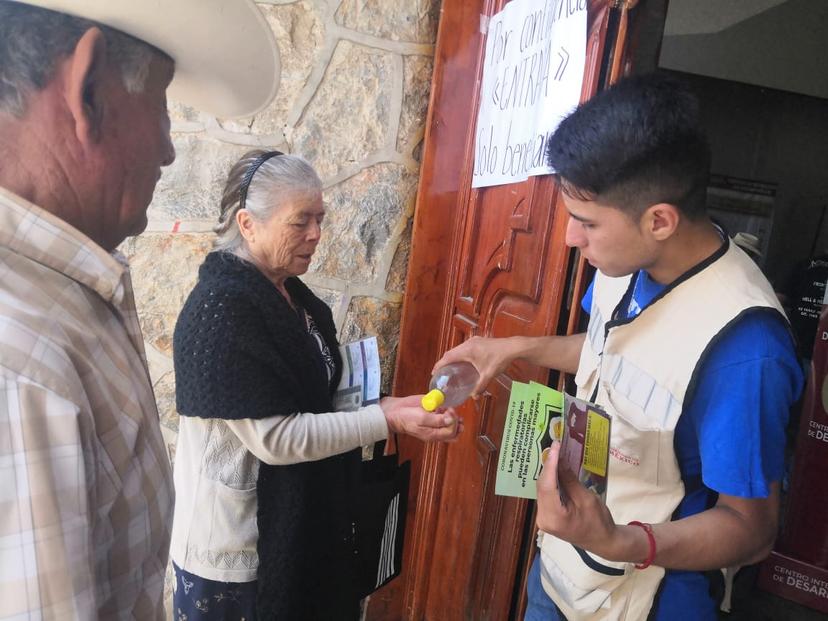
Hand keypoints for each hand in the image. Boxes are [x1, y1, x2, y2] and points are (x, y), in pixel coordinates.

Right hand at [381, 394, 463, 441]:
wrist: (395, 412)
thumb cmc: (406, 417)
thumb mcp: (421, 419)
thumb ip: (437, 420)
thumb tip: (451, 420)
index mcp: (434, 434)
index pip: (452, 432)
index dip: (453, 422)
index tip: (448, 411)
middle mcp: (436, 429)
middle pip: (455, 430)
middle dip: (456, 420)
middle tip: (449, 410)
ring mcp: (436, 421)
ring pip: (452, 423)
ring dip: (452, 414)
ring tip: (445, 408)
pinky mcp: (433, 413)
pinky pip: (444, 413)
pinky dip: (446, 408)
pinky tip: (440, 405)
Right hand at [432, 336, 521, 397]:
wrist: (513, 347)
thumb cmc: (500, 359)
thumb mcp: (488, 375)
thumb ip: (480, 386)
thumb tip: (474, 396)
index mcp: (467, 351)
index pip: (448, 357)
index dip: (439, 364)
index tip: (434, 372)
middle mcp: (468, 344)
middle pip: (451, 352)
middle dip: (444, 362)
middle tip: (441, 372)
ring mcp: (474, 341)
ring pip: (458, 349)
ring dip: (452, 357)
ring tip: (450, 368)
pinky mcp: (478, 341)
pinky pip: (464, 348)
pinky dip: (460, 354)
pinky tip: (463, 362)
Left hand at [536, 441, 628, 561]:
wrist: (604, 541)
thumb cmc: (598, 522)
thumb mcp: (586, 499)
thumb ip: (570, 481)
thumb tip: (560, 461)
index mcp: (553, 517)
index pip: (547, 485)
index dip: (550, 463)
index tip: (555, 446)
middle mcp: (543, 518)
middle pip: (542, 486)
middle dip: (549, 465)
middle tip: (556, 446)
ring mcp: (543, 518)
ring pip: (543, 489)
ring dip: (550, 472)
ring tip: (556, 454)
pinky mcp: (547, 516)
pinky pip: (546, 494)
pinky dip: (551, 482)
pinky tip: (557, 470)